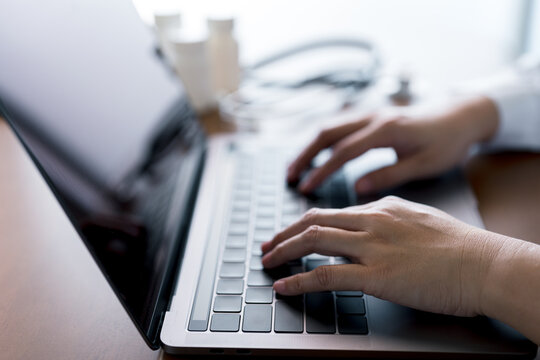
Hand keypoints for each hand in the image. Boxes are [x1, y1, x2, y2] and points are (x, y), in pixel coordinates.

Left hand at [261, 196, 504, 316]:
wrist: (485, 265)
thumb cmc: (461, 247)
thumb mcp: (420, 220)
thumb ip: (390, 221)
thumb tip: (369, 226)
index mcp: (382, 208)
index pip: (332, 212)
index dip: (304, 224)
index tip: (290, 233)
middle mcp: (372, 221)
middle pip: (313, 221)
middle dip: (284, 234)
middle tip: (267, 245)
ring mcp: (373, 247)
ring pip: (313, 241)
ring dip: (283, 252)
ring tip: (266, 262)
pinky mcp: (377, 275)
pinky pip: (326, 275)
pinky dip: (299, 280)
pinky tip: (284, 286)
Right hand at [287, 97, 498, 193]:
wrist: (463, 115)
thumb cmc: (448, 142)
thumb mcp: (424, 164)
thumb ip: (389, 175)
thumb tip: (357, 188)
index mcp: (387, 130)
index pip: (344, 152)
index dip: (322, 171)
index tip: (305, 187)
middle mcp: (374, 117)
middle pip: (328, 133)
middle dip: (305, 154)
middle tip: (289, 176)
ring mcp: (371, 113)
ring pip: (331, 127)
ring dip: (310, 146)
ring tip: (295, 167)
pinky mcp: (372, 116)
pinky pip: (340, 126)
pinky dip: (323, 141)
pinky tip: (316, 154)